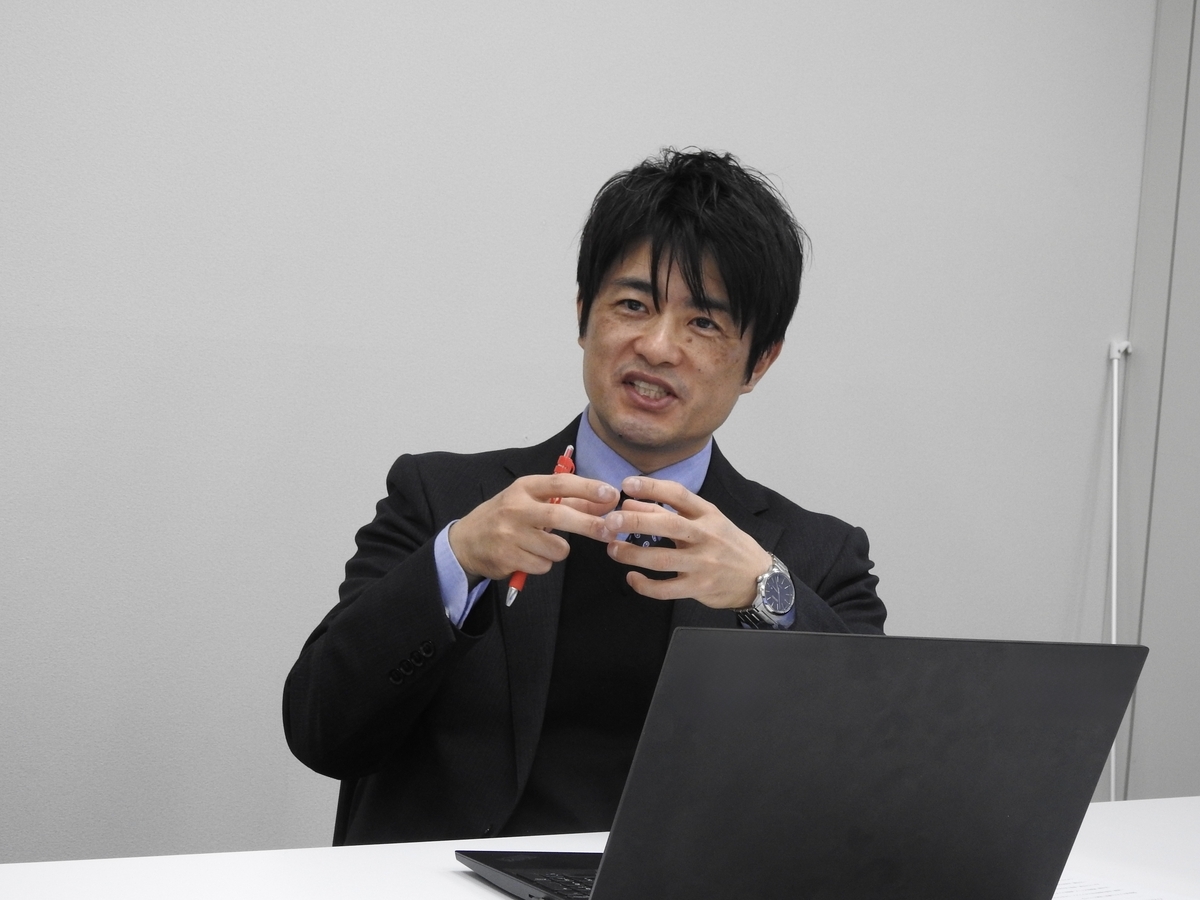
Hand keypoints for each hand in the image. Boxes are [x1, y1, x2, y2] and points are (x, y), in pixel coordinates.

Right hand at [449, 474, 618, 584]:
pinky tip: (528, 556)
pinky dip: (543, 564)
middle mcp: (515, 508)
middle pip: (560, 516)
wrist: (466, 541)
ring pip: (556, 548)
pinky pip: (543, 565)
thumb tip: (605, 501)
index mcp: (524, 488)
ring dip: (559, 550)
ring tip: (543, 546)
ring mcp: (510, 534)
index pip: (560, 483)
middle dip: (589, 524)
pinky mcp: (507, 557)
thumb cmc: (505, 517)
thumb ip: (567, 501)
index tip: (610, 494)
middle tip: (609, 531)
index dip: (588, 488)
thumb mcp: (530, 501)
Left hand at [601, 475, 771, 608]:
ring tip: (613, 549)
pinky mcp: (698, 587)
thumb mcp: (708, 521)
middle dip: (636, 521)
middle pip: (668, 525)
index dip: (651, 488)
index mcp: (708, 514)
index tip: (627, 485)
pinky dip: (645, 585)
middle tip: (611, 520)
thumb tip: (632, 504)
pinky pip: (666, 589)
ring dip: (632, 554)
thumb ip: (673, 512)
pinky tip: (632, 578)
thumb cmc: (728, 545)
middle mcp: (706, 536)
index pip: (678, 494)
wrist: (759, 577)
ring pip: (661, 559)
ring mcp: (702, 563)